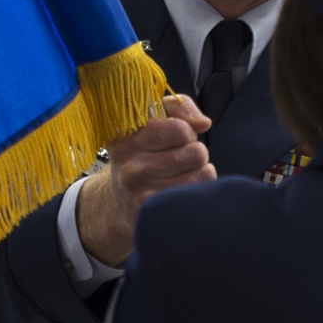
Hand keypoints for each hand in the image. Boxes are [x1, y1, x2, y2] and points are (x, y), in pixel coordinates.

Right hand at [75, 94, 213, 266]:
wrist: (119, 204)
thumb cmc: (143, 154)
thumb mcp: (152, 119)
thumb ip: (179, 107)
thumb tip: (203, 123)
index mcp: (126, 137)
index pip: (180, 129)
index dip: (186, 131)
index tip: (174, 136)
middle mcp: (129, 167)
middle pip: (196, 152)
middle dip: (195, 152)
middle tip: (179, 158)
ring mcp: (141, 194)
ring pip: (203, 173)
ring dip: (199, 171)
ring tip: (181, 174)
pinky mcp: (156, 215)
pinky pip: (199, 195)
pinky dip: (199, 190)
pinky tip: (181, 190)